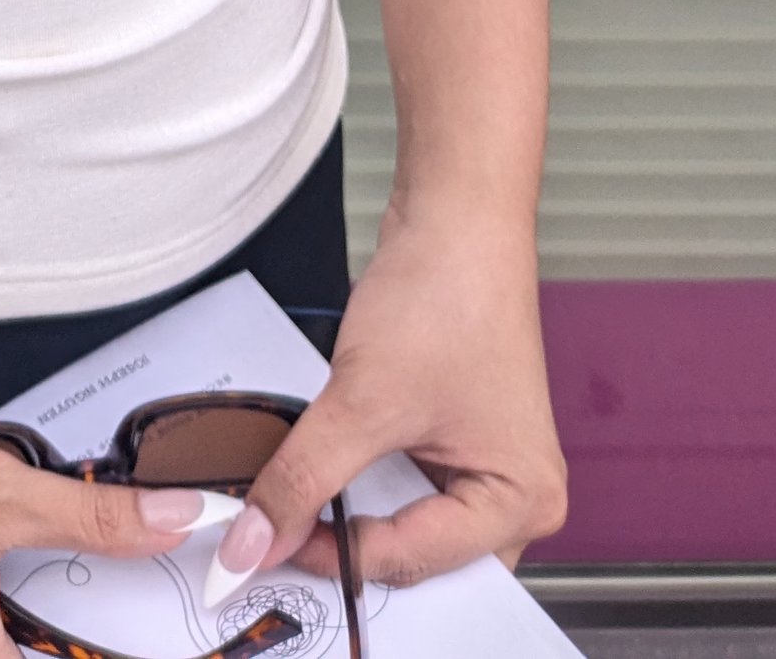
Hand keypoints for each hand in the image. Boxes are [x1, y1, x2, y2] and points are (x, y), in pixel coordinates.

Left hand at [231, 205, 567, 587]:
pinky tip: (320, 478)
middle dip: (351, 555)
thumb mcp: (364, 400)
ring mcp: (486, 464)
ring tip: (293, 513)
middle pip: (419, 561)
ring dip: (352, 518)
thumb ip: (304, 477)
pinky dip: (360, 484)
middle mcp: (515, 496)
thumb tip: (255, 541)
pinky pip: (403, 485)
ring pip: (406, 525)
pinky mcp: (456, 435)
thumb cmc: (446, 295)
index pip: (412, 561)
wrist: (454, 214)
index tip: (262, 549)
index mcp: (521, 502)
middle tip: (277, 546)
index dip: (331, 558)